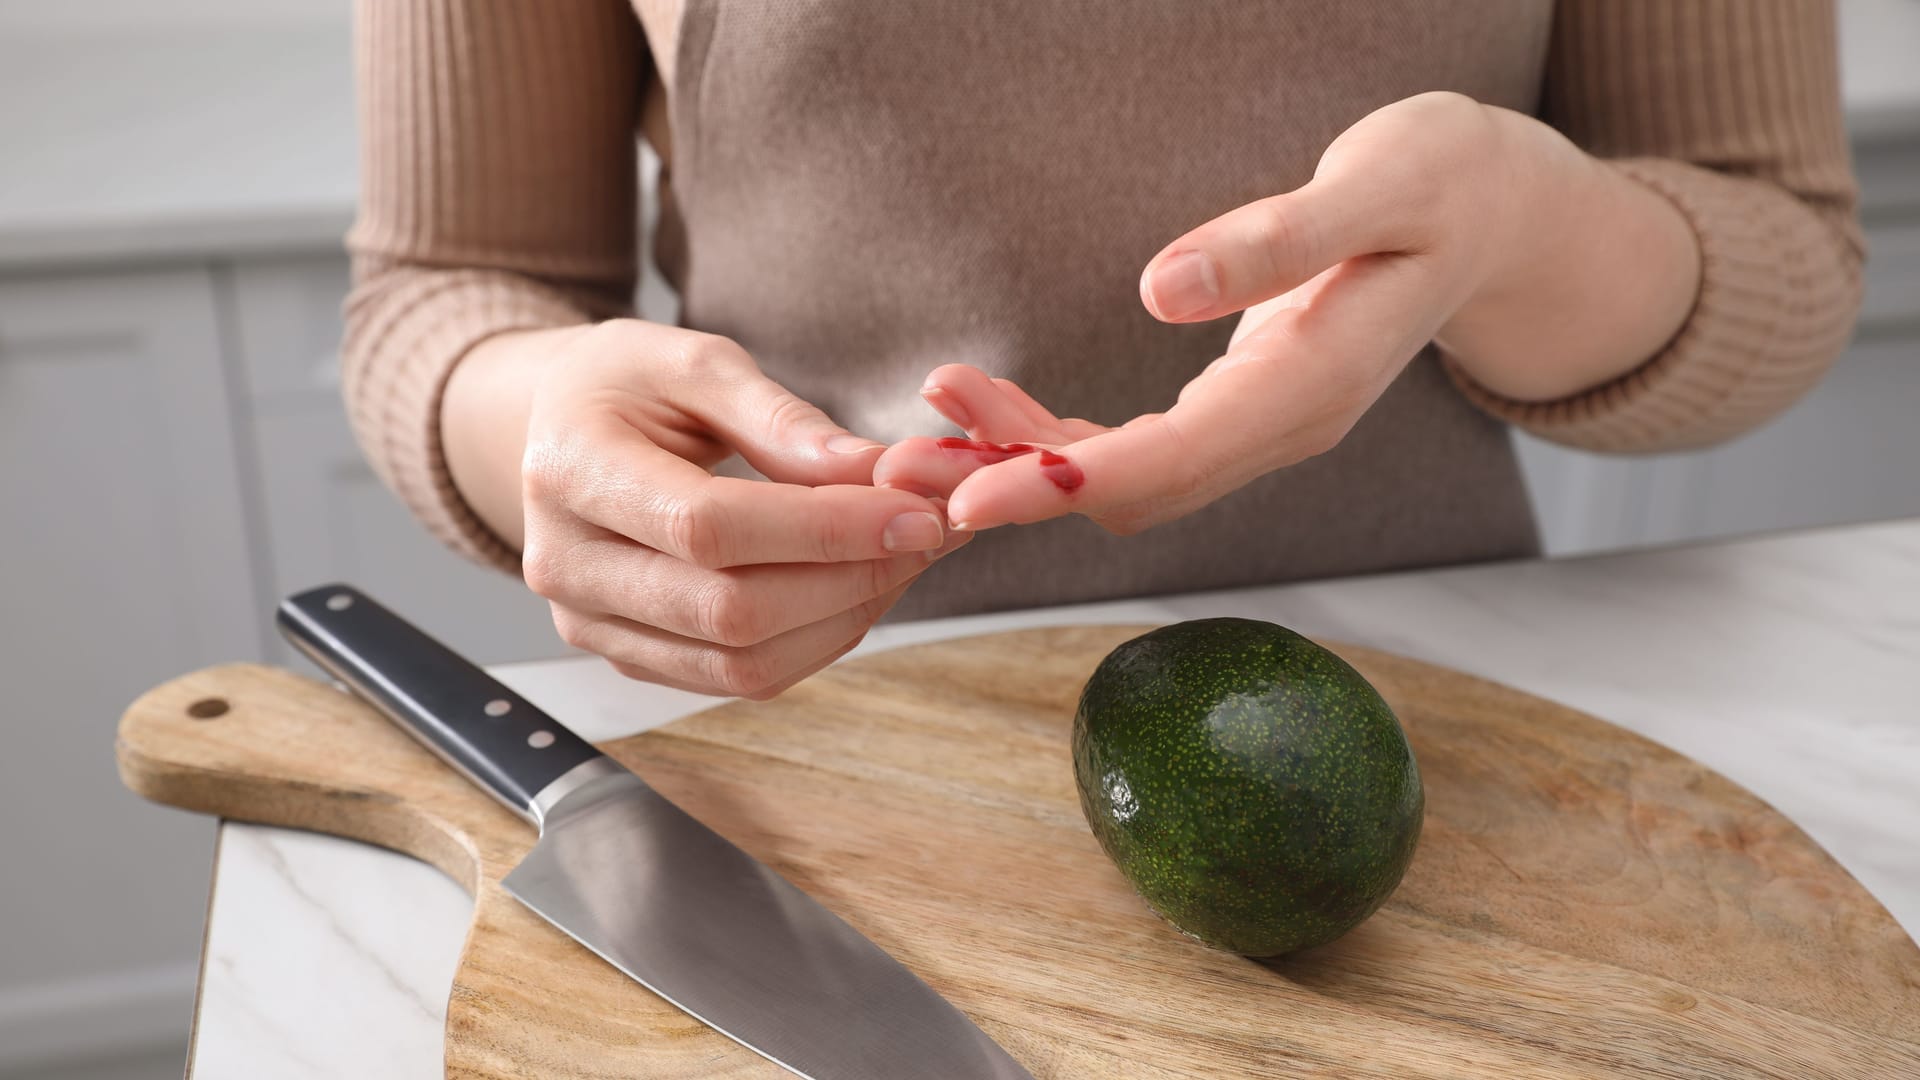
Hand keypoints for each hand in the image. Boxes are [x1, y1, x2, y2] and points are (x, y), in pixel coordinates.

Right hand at [513, 320, 966, 697]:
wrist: (559, 429)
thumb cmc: (626, 385)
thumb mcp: (694, 361)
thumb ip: (780, 417)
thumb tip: (874, 472)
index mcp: (571, 470)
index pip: (708, 527)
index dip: (823, 529)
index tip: (914, 509)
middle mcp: (567, 565)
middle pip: (728, 609)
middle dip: (851, 576)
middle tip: (931, 532)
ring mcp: (592, 623)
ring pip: (741, 661)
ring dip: (847, 616)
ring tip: (907, 558)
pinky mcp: (629, 656)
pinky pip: (738, 676)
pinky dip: (817, 639)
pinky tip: (861, 586)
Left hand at [876, 92, 1695, 533]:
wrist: (1498, 216)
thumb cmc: (1448, 184)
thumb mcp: (1382, 185)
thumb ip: (1276, 240)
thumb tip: (1157, 289)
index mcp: (1308, 391)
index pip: (1169, 465)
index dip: (1060, 484)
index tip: (967, 497)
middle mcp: (1277, 430)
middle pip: (1127, 492)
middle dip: (1008, 488)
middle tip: (891, 480)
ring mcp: (1257, 428)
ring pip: (1120, 479)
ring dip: (1016, 466)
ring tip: (914, 438)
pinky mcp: (1235, 407)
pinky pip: (1130, 447)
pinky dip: (1052, 438)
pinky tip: (984, 410)